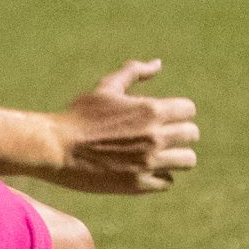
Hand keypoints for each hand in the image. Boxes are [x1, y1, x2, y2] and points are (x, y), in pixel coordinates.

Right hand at [39, 59, 199, 194]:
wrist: (56, 148)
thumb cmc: (80, 115)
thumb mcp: (106, 88)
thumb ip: (134, 73)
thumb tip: (157, 64)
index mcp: (150, 110)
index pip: (188, 110)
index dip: (178, 111)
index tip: (165, 116)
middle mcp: (155, 136)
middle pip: (192, 135)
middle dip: (179, 133)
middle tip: (161, 135)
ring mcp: (148, 162)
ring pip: (187, 160)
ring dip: (175, 156)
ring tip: (159, 154)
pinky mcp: (139, 184)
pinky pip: (167, 182)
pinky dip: (160, 176)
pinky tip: (143, 169)